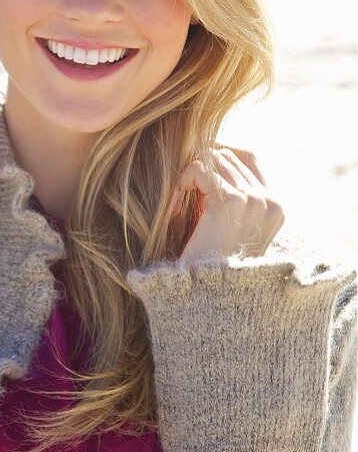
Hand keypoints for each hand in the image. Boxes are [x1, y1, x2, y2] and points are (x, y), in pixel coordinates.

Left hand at [170, 145, 284, 264]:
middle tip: (180, 193)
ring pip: (214, 159)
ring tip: (177, 201)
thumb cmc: (208, 265)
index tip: (193, 174)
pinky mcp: (232, 202)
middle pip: (228, 156)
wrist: (204, 298)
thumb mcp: (227, 226)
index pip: (249, 156)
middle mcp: (271, 202)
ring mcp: (255, 201)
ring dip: (189, 175)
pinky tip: (174, 206)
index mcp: (276, 208)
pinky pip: (201, 169)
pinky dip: (183, 181)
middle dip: (200, 168)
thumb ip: (229, 195)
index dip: (217, 157)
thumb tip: (209, 154)